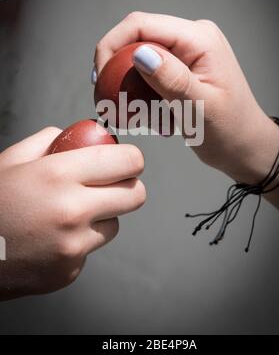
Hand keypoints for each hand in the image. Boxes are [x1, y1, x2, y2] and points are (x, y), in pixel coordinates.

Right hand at [0, 127, 144, 299]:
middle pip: (136, 196)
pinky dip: (79, 243)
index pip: (127, 161)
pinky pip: (90, 250)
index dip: (131, 159)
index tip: (126, 161)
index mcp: (58, 175)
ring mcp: (72, 246)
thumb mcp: (13, 160)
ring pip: (114, 225)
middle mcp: (71, 211)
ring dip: (101, 218)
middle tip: (110, 186)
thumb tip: (79, 136)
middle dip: (127, 187)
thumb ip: (50, 141)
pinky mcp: (69, 271)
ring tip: (68, 216)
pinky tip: (52, 239)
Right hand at [94, 12, 278, 223]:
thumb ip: (171, 79)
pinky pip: (148, 71)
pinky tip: (146, 114)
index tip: (100, 78)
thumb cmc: (230, 131)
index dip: (112, 45)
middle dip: (116, 66)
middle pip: (136, 37)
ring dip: (127, 82)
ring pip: (139, 56)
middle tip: (109, 98)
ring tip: (132, 112)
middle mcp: (192, 38)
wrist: (245, 146)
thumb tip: (140, 53)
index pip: (141, 25)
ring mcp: (186, 52)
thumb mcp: (200, 108)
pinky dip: (139, 91)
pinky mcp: (181, 67)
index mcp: (199, 39)